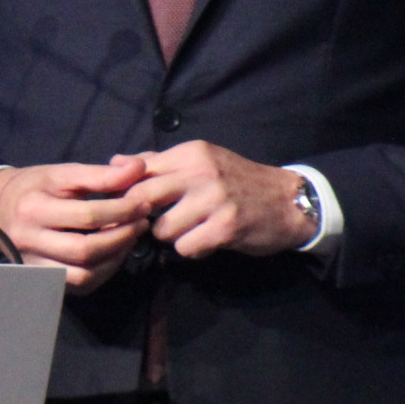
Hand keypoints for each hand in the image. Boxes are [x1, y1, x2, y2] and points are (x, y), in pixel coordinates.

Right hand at [0, 157, 153, 291]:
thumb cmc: (35, 187)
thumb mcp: (63, 173)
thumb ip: (101, 174)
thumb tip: (139, 169)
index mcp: (34, 208)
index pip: (87, 215)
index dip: (122, 210)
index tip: (143, 203)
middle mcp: (30, 240)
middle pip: (84, 250)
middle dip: (121, 237)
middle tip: (141, 223)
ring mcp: (34, 264)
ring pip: (82, 275)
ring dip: (114, 259)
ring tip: (129, 238)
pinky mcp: (42, 277)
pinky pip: (78, 285)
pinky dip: (102, 272)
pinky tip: (113, 254)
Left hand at [130, 141, 313, 258]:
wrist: (288, 201)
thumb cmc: (237, 182)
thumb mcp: (201, 161)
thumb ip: (159, 163)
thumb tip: (116, 161)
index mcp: (191, 153)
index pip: (138, 172)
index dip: (125, 194)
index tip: (128, 207)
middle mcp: (200, 172)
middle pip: (142, 198)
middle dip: (141, 217)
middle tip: (152, 224)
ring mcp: (214, 200)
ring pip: (162, 230)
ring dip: (172, 237)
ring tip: (190, 231)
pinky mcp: (225, 227)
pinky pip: (185, 248)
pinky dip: (192, 250)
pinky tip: (207, 241)